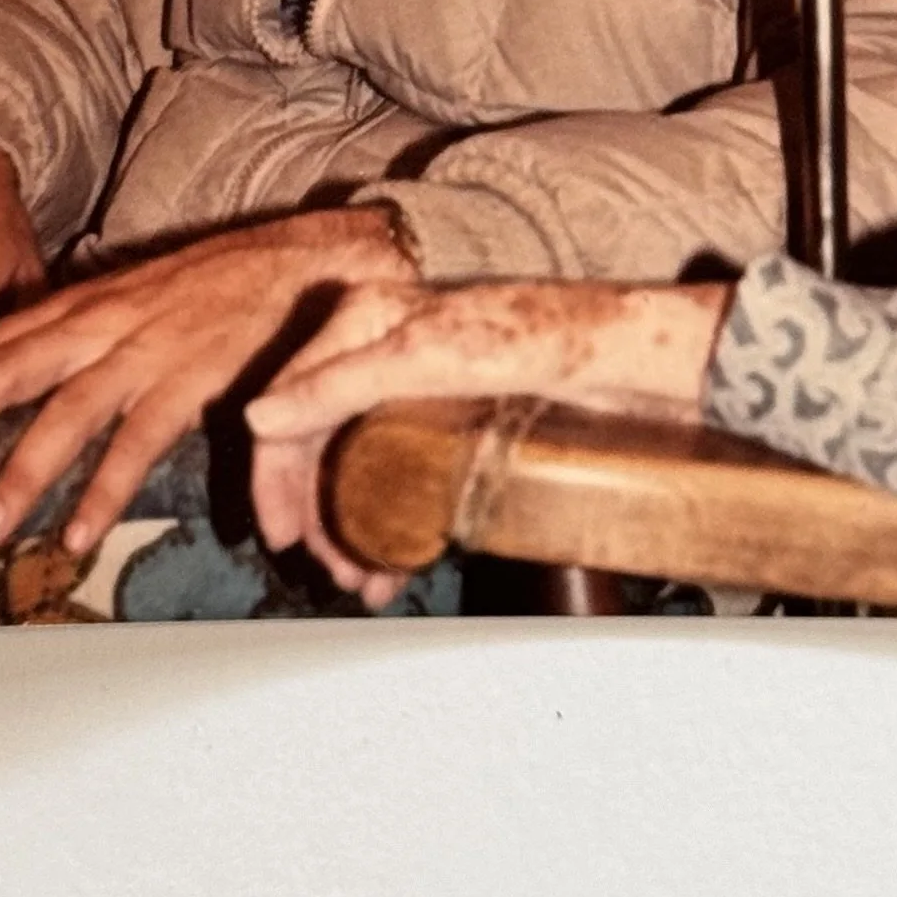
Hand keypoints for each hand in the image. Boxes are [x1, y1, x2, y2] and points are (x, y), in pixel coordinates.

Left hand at [0, 206, 413, 557]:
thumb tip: (19, 386)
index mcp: (81, 305)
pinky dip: (108, 489)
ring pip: (68, 413)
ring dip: (23, 472)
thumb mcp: (129, 304)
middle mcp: (101, 324)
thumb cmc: (207, 290)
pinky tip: (79, 533)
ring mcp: (145, 352)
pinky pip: (142, 441)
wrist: (294, 264)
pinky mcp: (193, 381)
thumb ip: (77, 342)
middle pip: (7, 367)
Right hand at [246, 277, 730, 606]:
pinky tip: (402, 557)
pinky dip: (393, 519)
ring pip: (359, 464)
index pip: (290, 400)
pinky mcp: (458, 419)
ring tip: (370, 578)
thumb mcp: (430, 357)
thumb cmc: (544, 336)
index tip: (283, 534)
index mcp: (370, 318)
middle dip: (321, 512)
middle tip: (335, 571)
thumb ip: (341, 385)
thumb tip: (262, 419)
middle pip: (320, 441)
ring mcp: (423, 386)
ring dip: (355, 526)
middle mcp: (389, 348)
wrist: (635, 360)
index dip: (277, 472)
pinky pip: (402, 474)